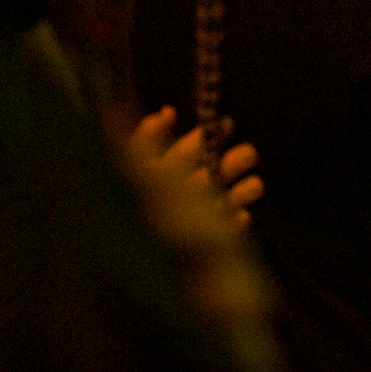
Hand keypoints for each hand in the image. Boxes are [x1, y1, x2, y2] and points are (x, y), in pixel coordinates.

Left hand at [129, 105, 263, 227]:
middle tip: (242, 159)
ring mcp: (207, 212)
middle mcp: (192, 186)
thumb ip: (145, 139)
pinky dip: (239, 220)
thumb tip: (166, 111)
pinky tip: (238, 217)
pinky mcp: (215, 237)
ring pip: (238, 192)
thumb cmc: (127, 207)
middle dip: (237, 158)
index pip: (197, 144)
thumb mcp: (131, 168)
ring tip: (247, 189)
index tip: (225, 124)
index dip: (214, 131)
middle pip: (225, 165)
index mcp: (171, 167)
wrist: (123, 260)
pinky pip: (234, 225)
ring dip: (246, 188)